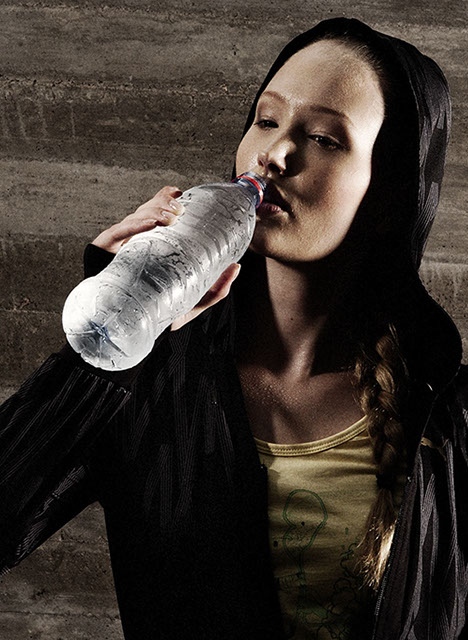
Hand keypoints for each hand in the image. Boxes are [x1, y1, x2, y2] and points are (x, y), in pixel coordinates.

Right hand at [91, 186, 240, 332]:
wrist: (133, 332)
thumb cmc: (160, 312)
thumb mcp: (192, 301)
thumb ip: (215, 289)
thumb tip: (235, 267)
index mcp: (151, 244)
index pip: (156, 211)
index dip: (166, 198)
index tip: (183, 196)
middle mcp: (135, 240)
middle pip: (147, 210)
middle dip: (163, 204)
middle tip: (181, 209)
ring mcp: (120, 246)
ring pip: (134, 218)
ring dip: (153, 212)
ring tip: (171, 217)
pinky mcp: (103, 253)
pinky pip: (117, 234)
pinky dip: (134, 226)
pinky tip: (152, 224)